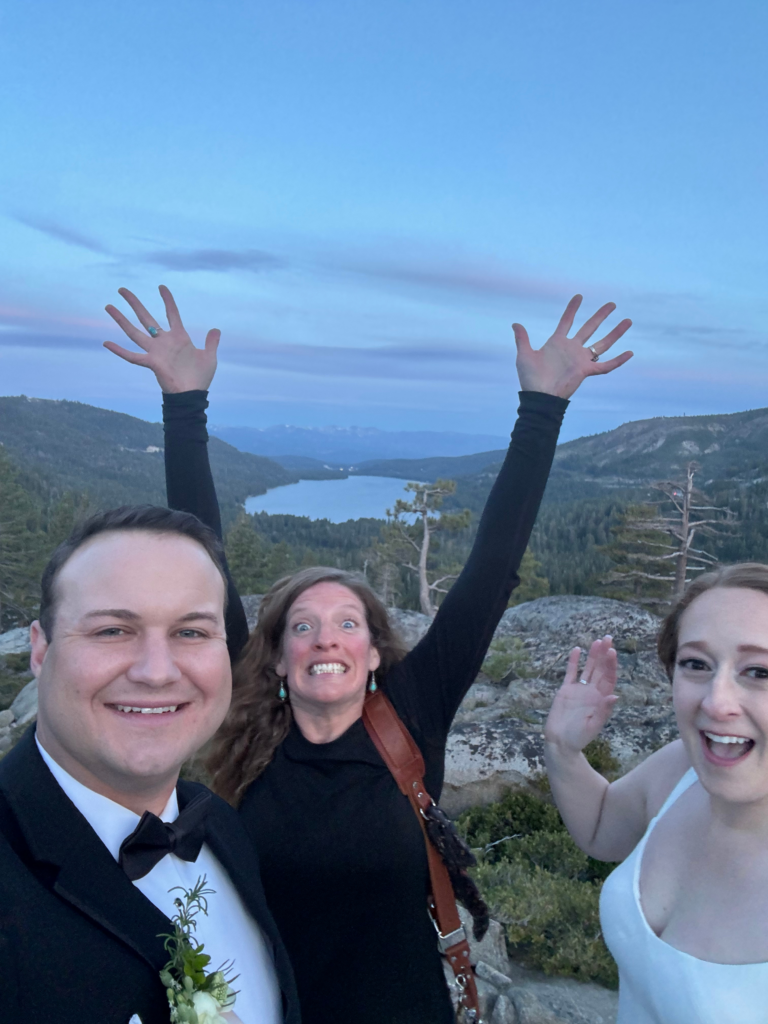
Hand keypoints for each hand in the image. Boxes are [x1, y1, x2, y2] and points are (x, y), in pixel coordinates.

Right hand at [103, 285, 219, 392]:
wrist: (193, 394)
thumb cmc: (200, 378)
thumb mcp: (209, 357)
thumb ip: (211, 343)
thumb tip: (216, 329)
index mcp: (179, 338)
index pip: (172, 314)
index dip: (168, 301)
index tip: (161, 287)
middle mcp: (164, 342)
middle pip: (145, 318)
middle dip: (134, 303)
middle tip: (121, 289)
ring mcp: (156, 351)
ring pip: (134, 332)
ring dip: (121, 319)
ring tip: (109, 306)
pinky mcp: (152, 363)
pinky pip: (132, 356)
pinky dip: (119, 350)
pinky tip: (106, 343)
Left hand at [514, 295, 632, 398]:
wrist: (539, 396)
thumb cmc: (530, 378)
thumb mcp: (524, 355)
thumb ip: (522, 338)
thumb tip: (515, 324)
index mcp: (557, 343)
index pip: (567, 322)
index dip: (572, 309)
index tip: (579, 296)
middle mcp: (572, 349)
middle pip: (589, 328)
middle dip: (601, 316)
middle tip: (612, 304)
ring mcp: (580, 359)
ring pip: (602, 343)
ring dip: (615, 333)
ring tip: (627, 321)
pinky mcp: (586, 371)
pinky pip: (605, 365)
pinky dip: (618, 360)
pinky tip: (630, 352)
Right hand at [544, 636, 618, 753]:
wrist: (560, 743)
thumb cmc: (578, 738)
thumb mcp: (592, 726)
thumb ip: (603, 711)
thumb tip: (615, 696)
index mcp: (601, 699)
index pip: (609, 678)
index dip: (611, 665)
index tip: (612, 651)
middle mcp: (592, 692)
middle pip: (600, 669)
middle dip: (605, 654)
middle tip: (608, 637)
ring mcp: (579, 690)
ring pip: (588, 668)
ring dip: (593, 655)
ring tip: (597, 641)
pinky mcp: (566, 690)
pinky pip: (571, 673)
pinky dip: (574, 662)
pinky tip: (577, 650)